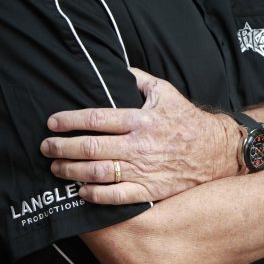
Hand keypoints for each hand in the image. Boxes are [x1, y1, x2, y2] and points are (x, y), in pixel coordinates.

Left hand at [40, 68, 238, 203]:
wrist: (216, 151)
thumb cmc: (187, 120)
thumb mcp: (165, 92)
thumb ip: (139, 79)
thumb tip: (116, 67)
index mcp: (141, 119)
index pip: (97, 118)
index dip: (71, 120)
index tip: (52, 122)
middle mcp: (139, 145)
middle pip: (92, 147)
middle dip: (63, 147)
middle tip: (46, 147)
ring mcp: (144, 170)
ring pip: (98, 172)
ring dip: (72, 171)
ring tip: (56, 167)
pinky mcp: (150, 190)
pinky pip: (116, 196)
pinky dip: (95, 195)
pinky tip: (81, 191)